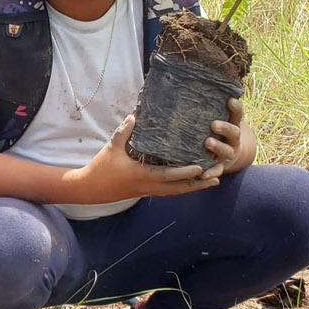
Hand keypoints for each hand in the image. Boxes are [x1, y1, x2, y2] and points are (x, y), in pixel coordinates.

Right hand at [71, 115, 216, 203]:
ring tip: (211, 181)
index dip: (185, 173)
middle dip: (198, 185)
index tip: (201, 168)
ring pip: (176, 192)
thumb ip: (124, 132)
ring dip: (194, 188)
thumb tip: (135, 116)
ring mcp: (148, 191)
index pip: (168, 175)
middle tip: (217, 178)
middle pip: (179, 189)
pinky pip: (169, 191)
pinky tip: (191, 183)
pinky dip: (182, 188)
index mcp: (142, 175)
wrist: (91, 188)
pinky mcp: (146, 192)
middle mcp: (149, 186)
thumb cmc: (102, 168)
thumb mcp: (111, 148)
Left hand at [200, 98, 245, 179]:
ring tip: (208, 142)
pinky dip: (211, 173)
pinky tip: (203, 175)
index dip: (236, 108)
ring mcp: (227, 154)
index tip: (230, 100)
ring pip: (225, 151)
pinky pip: (216, 171)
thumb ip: (205, 106)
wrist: (227, 155)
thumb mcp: (214, 118)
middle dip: (225, 128)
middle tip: (214, 124)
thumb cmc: (215, 131)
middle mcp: (232, 140)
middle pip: (233, 132)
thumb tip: (184, 86)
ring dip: (218, 147)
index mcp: (232, 125)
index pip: (237, 114)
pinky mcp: (220, 167)